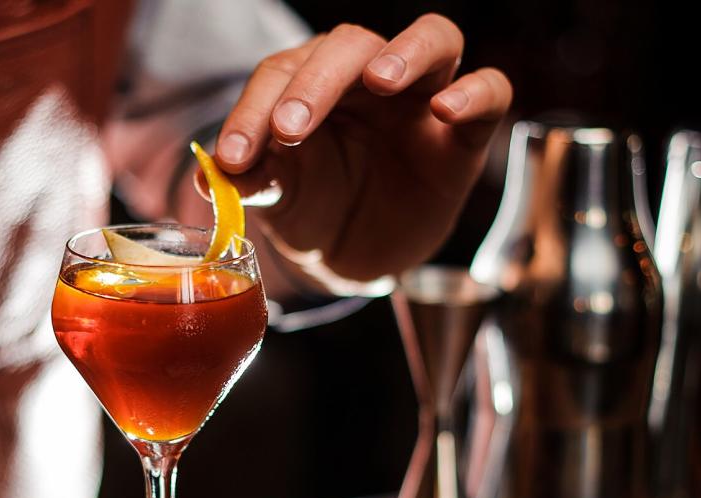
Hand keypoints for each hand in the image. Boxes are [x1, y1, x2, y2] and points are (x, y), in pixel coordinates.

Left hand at [216, 16, 511, 286]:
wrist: (352, 256)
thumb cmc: (313, 209)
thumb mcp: (277, 199)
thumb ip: (249, 180)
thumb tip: (210, 176)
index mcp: (312, 83)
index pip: (283, 72)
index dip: (254, 109)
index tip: (233, 156)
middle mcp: (368, 78)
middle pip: (350, 46)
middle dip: (316, 82)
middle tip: (289, 130)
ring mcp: (422, 98)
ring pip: (432, 38)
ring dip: (405, 52)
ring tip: (380, 80)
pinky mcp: (464, 135)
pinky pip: (490, 90)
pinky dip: (474, 91)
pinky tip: (447, 109)